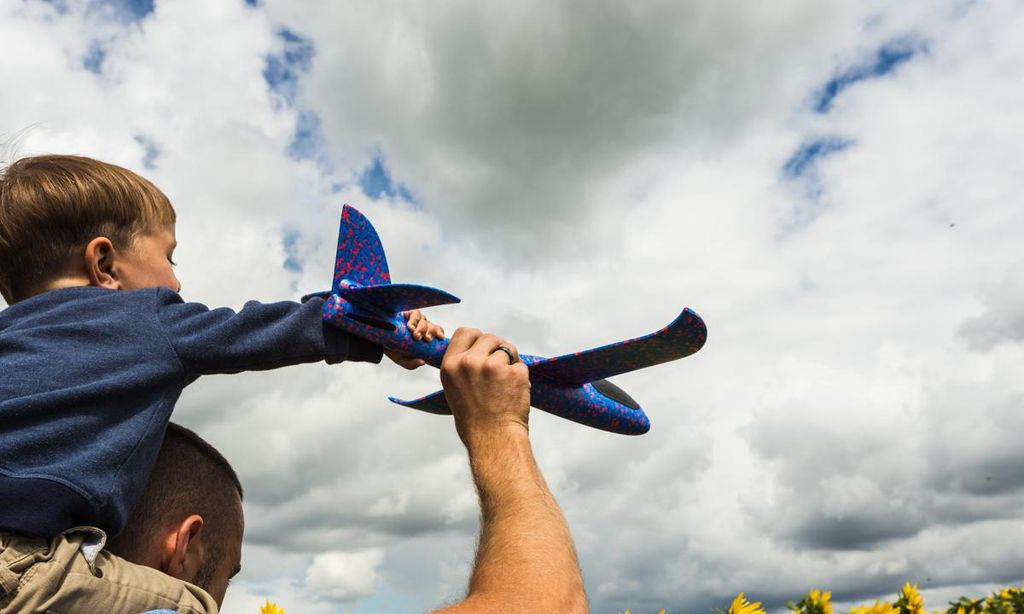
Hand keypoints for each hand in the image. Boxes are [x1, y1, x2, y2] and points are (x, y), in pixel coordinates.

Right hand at [384, 310, 444, 368]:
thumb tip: (422, 362)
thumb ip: (411, 363)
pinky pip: (414, 313)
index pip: (436, 331)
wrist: (377, 342)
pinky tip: (410, 327)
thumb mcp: (402, 359)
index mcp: (424, 335)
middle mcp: (421, 325)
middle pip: (431, 326)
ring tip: (416, 335)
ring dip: (421, 327)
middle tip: (425, 340)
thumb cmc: (392, 349)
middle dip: (430, 332)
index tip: (439, 338)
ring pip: (423, 319)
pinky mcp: (405, 313)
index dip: (439, 333)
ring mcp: (413, 319)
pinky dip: (413, 320)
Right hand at [440, 327, 530, 444]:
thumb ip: (462, 367)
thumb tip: (476, 349)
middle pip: (489, 337)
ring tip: (505, 384)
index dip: (477, 338)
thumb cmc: (475, 419)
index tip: (483, 348)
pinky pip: (521, 365)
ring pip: (508, 348)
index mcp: (450, 366)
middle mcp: (469, 362)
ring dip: (511, 361)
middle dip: (497, 348)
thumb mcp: (455, 389)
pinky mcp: (513, 372)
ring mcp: (492, 366)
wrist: (493, 439)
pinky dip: (521, 376)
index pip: (465, 332)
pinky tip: (514, 393)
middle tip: (499, 369)